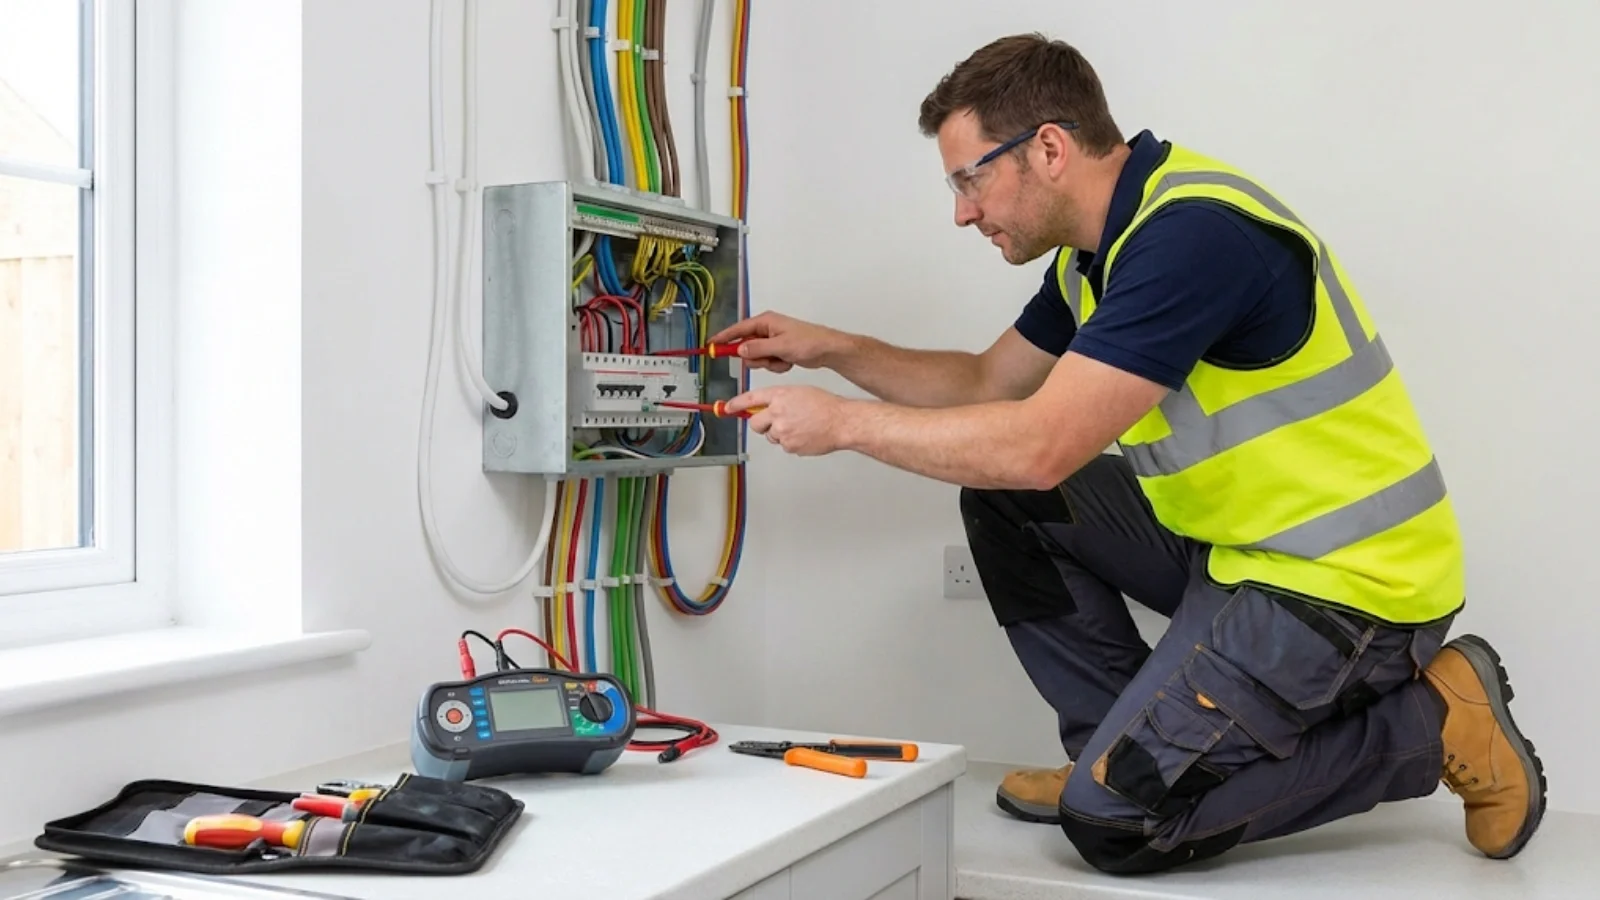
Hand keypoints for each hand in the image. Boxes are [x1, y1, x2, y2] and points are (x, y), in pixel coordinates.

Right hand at [708, 312, 849, 373]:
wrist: (827, 350)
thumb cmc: (809, 342)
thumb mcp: (781, 346)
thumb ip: (758, 349)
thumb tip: (740, 350)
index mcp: (766, 322)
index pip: (738, 330)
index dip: (723, 338)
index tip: (710, 345)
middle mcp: (767, 329)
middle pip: (747, 347)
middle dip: (758, 357)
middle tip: (771, 358)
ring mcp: (772, 340)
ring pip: (757, 357)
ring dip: (769, 363)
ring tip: (784, 359)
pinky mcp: (778, 350)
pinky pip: (768, 362)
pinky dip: (777, 365)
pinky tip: (788, 361)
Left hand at [725, 386, 850, 455]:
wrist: (840, 421)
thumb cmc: (825, 406)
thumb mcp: (799, 392)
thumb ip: (780, 398)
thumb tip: (766, 406)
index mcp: (780, 395)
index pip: (750, 399)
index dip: (736, 404)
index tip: (727, 408)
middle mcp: (777, 412)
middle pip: (755, 423)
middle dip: (761, 424)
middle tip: (774, 423)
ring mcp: (782, 431)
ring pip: (771, 436)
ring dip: (779, 434)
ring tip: (799, 427)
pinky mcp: (789, 445)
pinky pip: (783, 446)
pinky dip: (791, 442)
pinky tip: (804, 435)